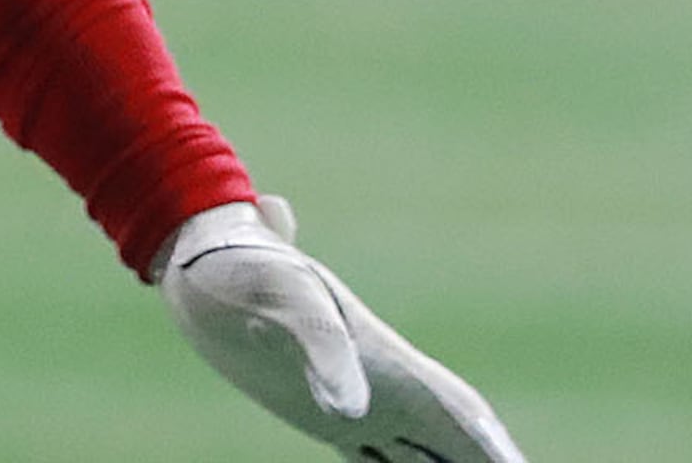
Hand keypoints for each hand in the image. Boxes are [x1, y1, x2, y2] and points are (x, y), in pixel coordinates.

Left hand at [157, 197, 526, 462]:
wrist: (196, 249)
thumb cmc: (243, 265)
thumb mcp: (282, 298)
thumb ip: (320, 349)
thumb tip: (349, 414)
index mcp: (385, 360)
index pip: (459, 416)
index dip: (495, 451)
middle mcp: (381, 383)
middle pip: (455, 440)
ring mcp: (357, 400)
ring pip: (421, 452)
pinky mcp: (323, 414)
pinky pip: (377, 457)